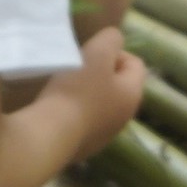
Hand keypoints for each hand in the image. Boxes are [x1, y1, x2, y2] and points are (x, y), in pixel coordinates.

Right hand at [46, 25, 147, 162]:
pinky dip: (75, 112)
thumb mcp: (97, 53)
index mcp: (133, 94)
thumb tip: (114, 42)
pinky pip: (84, 121)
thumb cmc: (77, 90)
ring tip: (65, 88)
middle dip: (100, 72)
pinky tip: (59, 109)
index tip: (91, 54)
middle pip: (117, 85)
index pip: (135, 63)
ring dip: (87, 92)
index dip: (115, 52)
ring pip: (100, 103)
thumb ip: (111, 40)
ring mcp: (105, 135)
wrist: (51, 136)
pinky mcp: (85, 146)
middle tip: (77, 69)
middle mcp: (124, 118)